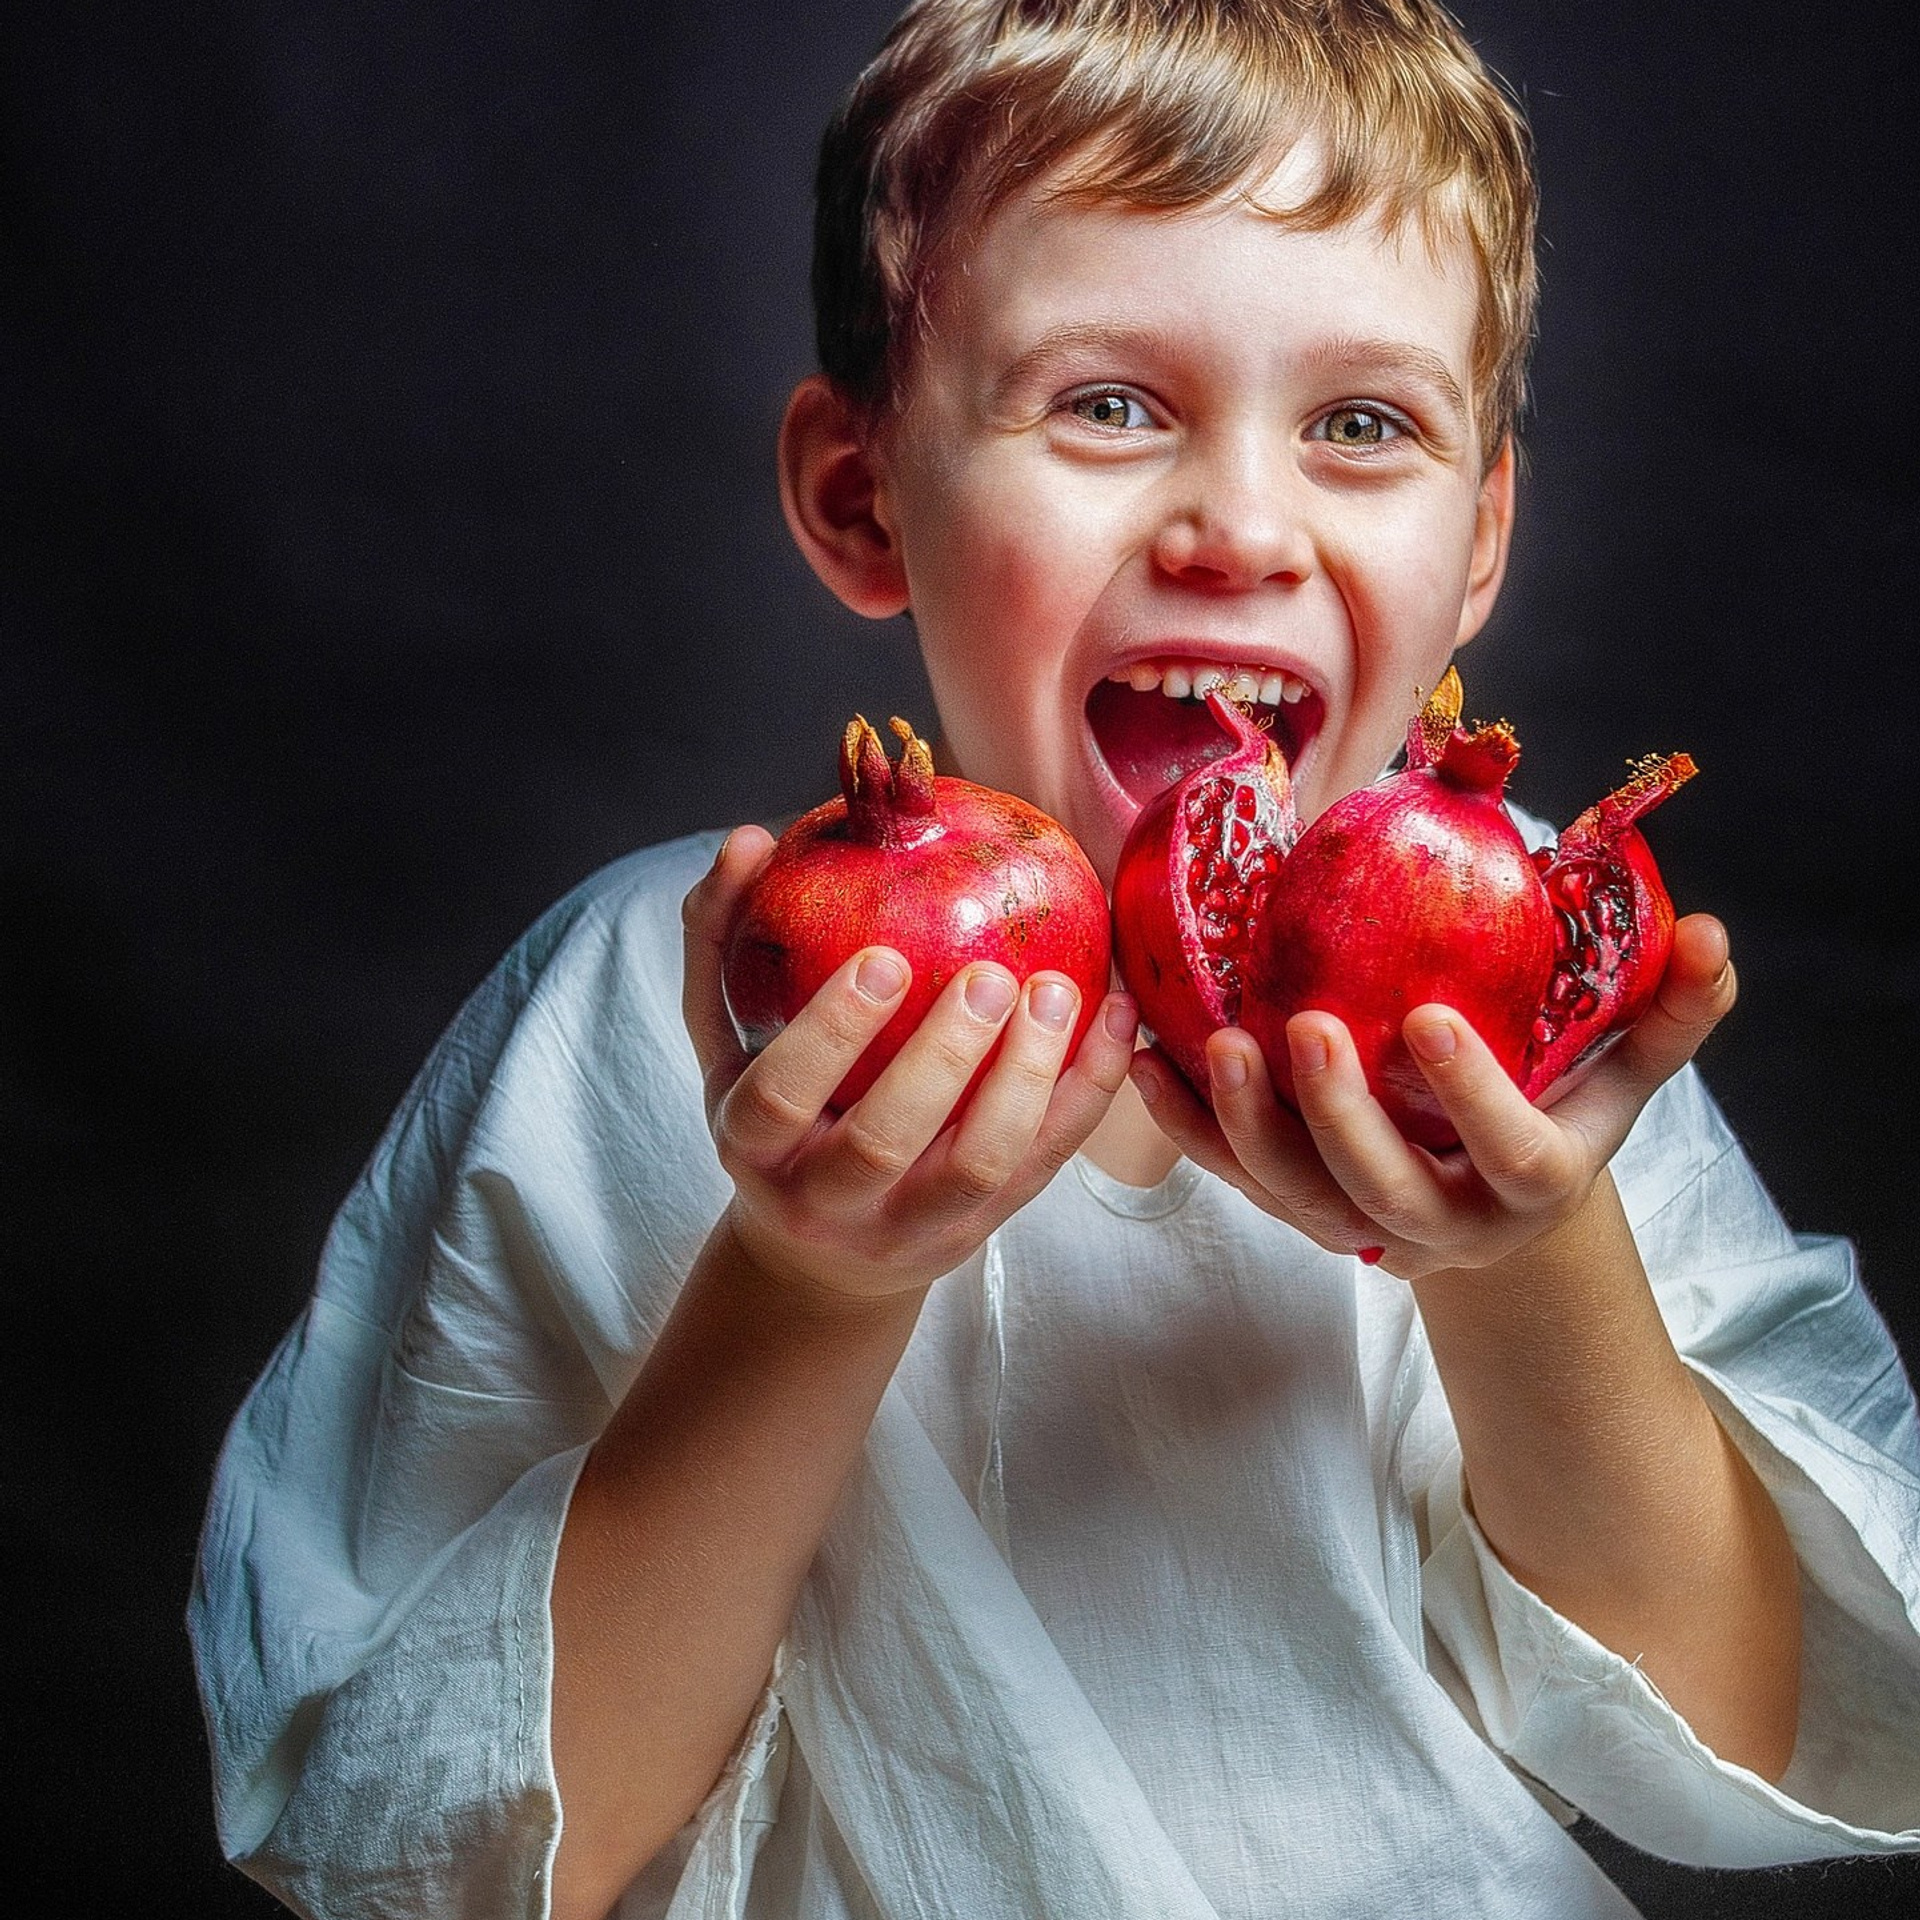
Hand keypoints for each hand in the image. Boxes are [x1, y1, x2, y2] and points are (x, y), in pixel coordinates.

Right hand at [681, 828, 1138, 1304]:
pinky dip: (1089, 1090)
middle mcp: (827, 1200)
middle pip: (883, 1141)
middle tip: (989, 974)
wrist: (822, 1256)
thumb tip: (748, 841)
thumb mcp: (726, 1041)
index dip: (832, 1030)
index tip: (884, 957)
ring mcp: (912, 1224)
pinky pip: (1046, 1161)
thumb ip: (721, 940)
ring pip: (978, 1165)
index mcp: (754, 1148)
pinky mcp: (984, 1227)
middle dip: (942, 1056)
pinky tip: (1117, 1017)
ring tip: (1058, 991)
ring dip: (1026, 1077)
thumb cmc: (777, 1117)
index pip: (782, 1095)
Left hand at [1130, 914, 1736, 1279]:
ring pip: (1294, 1193)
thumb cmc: (1559, 1112)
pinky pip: (1233, 1177)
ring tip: (1216, 1042)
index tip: (1432, 1019)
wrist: (1493, 1201)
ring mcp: (1359, 1225)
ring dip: (1245, 1123)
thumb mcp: (1622, 1071)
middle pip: (1382, 1188)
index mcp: (1527, 1185)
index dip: (1472, 1095)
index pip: (1508, 1152)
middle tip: (1305, 1025)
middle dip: (1339, 1114)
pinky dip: (1188, 1125)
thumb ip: (1668, 1009)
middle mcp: (1442, 1223)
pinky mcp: (1296, 1212)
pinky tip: (1148, 1060)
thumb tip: (1713, 932)